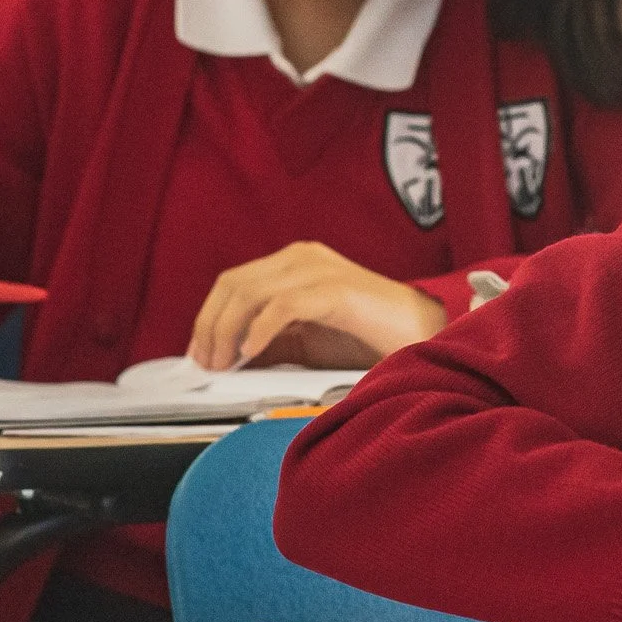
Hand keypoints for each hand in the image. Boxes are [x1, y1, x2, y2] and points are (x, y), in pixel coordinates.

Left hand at [187, 242, 447, 370]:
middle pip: (233, 283)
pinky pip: (283, 305)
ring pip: (250, 291)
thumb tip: (226, 358)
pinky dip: (260, 331)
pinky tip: (252, 354)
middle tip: (207, 364)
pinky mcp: (337, 289)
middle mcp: (303, 258)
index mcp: (294, 263)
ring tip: (225, 363)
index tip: (198, 353)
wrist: (423, 335)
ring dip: (227, 331)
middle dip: (210, 326)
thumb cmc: (369, 337)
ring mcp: (320, 270)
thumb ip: (271, 341)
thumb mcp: (307, 340)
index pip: (233, 281)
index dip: (207, 317)